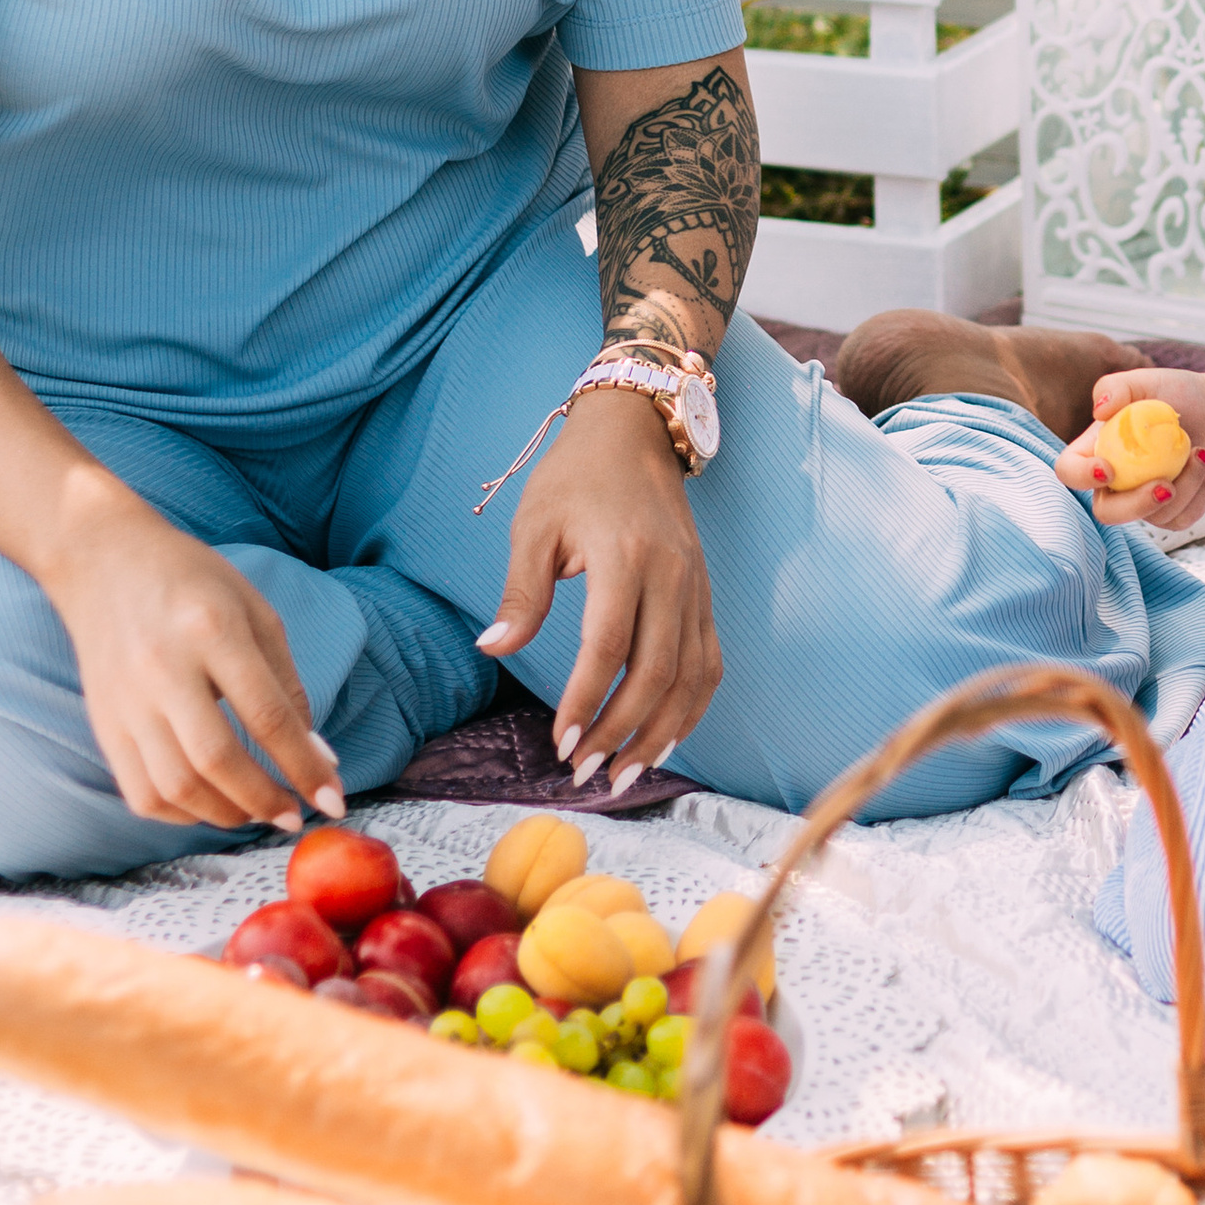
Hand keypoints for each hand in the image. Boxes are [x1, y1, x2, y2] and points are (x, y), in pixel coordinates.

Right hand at [41, 481, 338, 833]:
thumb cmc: (190, 581)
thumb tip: (315, 754)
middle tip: (293, 816)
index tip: (333, 800)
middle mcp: (163, 668)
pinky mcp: (103, 723)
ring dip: (225, 814)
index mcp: (211, 630)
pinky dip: (180, 814)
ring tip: (256, 813)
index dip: (305, 766)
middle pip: (217, 759)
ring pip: (175, 786)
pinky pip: (140, 791)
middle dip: (264, 800)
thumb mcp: (254, 611)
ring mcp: (125, 700)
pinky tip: (210, 805)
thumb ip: (286, 684)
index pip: (266, 716)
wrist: (102, 558)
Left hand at [477, 387, 721, 790]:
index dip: (587, 700)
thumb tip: (494, 650)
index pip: (609, 646)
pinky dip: (693, 707)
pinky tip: (666, 737)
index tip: (561, 743)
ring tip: (626, 773)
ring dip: (662, 733)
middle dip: (622, 732)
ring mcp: (696, 586)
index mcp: (625, 555)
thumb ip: (521, 591)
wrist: (636, 431)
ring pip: (692, 676)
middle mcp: (671, 575)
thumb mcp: (534, 525)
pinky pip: (710, 662)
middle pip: (656, 672)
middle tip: (586, 772)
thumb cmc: (576, 476)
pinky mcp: (706, 594)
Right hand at [1054, 362, 1204, 536]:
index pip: (1070, 471)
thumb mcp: (1146, 380)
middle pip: (1106, 512)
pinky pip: (1179, 519)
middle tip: (1165, 486)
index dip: (1080, 476)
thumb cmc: (1181, 393)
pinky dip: (1196, 491)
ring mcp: (1146, 499)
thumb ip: (1116, 386)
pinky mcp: (1177, 512)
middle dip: (1133, 506)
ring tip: (1198, 451)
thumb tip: (1099, 410)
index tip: (1106, 467)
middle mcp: (1118, 479)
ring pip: (1150, 517)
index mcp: (1098, 449)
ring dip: (1181, 486)